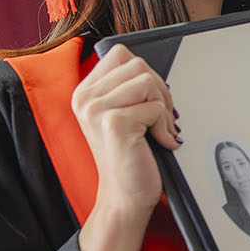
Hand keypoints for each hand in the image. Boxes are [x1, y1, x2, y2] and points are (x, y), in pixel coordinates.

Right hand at [73, 43, 179, 250]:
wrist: (124, 196)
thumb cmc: (128, 155)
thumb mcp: (120, 112)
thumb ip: (126, 85)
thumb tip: (150, 65)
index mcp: (84, 92)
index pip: (121, 54)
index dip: (144, 73)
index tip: (148, 100)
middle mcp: (85, 99)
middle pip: (138, 64)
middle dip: (158, 89)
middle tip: (159, 117)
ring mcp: (97, 110)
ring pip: (148, 81)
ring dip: (162, 107)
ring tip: (157, 129)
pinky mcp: (115, 124)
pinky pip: (156, 107)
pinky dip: (164, 126)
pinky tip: (157, 142)